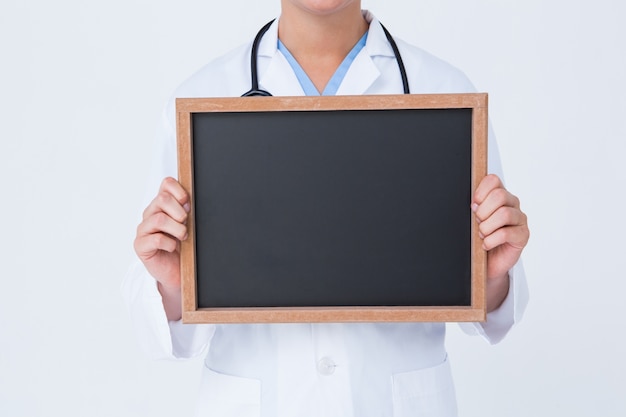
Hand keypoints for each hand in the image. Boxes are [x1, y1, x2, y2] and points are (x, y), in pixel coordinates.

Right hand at [133, 177, 189, 319]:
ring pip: (159, 219)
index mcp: (162, 205)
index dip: (179, 191)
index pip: (166, 184)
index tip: (188, 203)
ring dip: (177, 229)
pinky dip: (169, 243)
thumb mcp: (188, 226)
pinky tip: (173, 248)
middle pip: (162, 199)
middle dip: (179, 212)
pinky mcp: (140, 245)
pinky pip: (156, 239)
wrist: (176, 272)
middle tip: (186, 224)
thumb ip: (187, 211)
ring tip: (183, 237)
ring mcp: (143, 230)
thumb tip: (191, 201)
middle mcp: (150, 214)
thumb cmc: (183, 247)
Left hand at [472, 174, 528, 310]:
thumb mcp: (472, 220)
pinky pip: (506, 233)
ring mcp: (520, 219)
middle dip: (483, 211)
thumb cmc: (479, 238)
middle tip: (477, 222)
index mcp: (499, 195)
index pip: (493, 180)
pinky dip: (492, 240)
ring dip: (487, 226)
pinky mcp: (523, 235)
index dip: (480, 192)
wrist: (487, 263)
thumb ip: (473, 208)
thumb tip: (470, 204)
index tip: (473, 205)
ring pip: (504, 214)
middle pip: (500, 196)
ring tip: (482, 235)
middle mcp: (512, 204)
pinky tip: (486, 244)